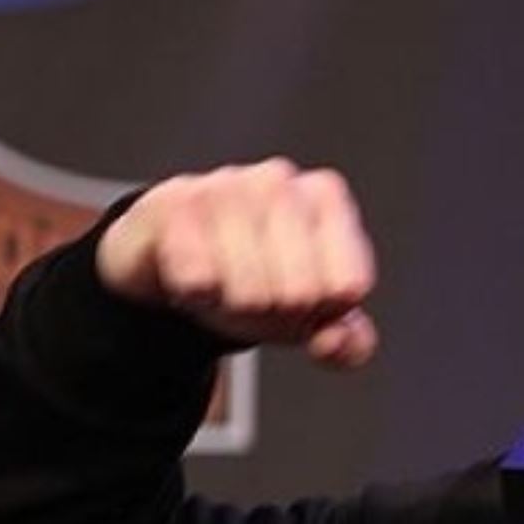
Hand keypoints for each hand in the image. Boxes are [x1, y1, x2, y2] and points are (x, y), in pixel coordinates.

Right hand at [97, 158, 377, 368]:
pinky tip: (195, 277)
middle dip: (277, 314)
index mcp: (325, 198)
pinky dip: (197, 295)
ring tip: (225, 287)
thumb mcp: (314, 316)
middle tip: (257, 296)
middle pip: (298, 294)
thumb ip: (349, 343)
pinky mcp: (173, 204)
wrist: (179, 259)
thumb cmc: (258, 278)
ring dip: (234, 308)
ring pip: (249, 290)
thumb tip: (334, 342)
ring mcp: (224, 185)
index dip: (321, 313)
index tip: (305, 299)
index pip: (346, 287)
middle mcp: (279, 181)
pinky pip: (198, 279)